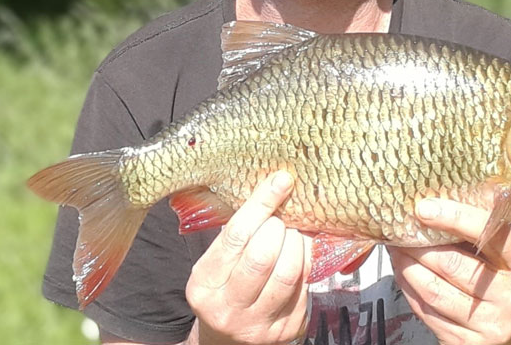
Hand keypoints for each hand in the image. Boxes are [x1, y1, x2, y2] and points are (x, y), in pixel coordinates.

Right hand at [186, 171, 311, 344]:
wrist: (229, 341)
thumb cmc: (223, 289)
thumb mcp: (214, 265)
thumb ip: (235, 236)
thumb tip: (270, 188)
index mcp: (204, 285)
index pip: (236, 236)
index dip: (261, 204)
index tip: (280, 181)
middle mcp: (228, 309)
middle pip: (263, 256)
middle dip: (280, 227)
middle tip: (282, 219)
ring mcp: (259, 324)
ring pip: (289, 272)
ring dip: (298, 242)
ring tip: (294, 233)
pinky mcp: (287, 330)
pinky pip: (305, 286)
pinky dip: (307, 262)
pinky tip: (302, 253)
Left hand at [389, 199, 510, 344]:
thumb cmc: (506, 286)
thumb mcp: (510, 258)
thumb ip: (485, 230)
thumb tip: (447, 194)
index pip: (492, 235)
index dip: (456, 218)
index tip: (424, 207)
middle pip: (453, 264)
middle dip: (419, 245)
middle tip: (399, 229)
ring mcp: (488, 326)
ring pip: (433, 290)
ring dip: (406, 266)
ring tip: (395, 249)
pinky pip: (426, 312)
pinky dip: (408, 289)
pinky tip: (403, 274)